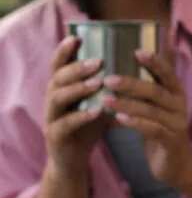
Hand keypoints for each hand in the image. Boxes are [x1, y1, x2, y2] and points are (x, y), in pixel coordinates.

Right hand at [44, 36, 108, 179]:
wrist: (73, 160)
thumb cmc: (87, 127)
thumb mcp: (97, 102)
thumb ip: (107, 86)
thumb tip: (132, 64)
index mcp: (61, 88)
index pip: (59, 64)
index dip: (64, 50)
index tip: (77, 36)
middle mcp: (52, 99)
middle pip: (58, 77)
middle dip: (77, 67)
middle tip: (98, 61)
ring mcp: (51, 117)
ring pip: (58, 98)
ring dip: (78, 88)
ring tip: (97, 83)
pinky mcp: (56, 136)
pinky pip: (65, 124)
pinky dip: (81, 116)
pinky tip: (97, 111)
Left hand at [101, 50, 188, 183]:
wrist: (176, 165)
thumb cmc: (159, 132)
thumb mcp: (154, 109)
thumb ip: (143, 94)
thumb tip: (114, 72)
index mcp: (176, 94)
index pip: (168, 73)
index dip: (155, 62)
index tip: (136, 51)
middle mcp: (180, 106)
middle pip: (156, 90)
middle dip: (132, 83)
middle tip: (108, 78)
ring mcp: (178, 124)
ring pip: (152, 110)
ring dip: (127, 104)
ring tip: (105, 99)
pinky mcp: (172, 142)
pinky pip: (153, 129)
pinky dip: (136, 123)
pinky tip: (118, 119)